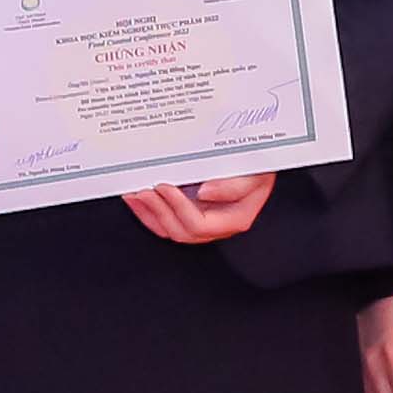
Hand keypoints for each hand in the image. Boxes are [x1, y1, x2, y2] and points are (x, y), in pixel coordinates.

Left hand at [127, 171, 274, 245]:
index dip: (179, 208)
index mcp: (234, 219)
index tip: (164, 187)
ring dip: (148, 213)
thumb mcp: (255, 171)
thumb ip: (234, 185)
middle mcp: (216, 226)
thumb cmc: (258, 166)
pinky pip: (165, 222)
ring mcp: (202, 222)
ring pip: (169, 230)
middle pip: (181, 231)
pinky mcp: (190, 214)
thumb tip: (206, 193)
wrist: (258, 161)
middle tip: (143, 190)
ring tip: (133, 194)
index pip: (200, 225)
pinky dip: (147, 212)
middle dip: (158, 211)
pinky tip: (136, 198)